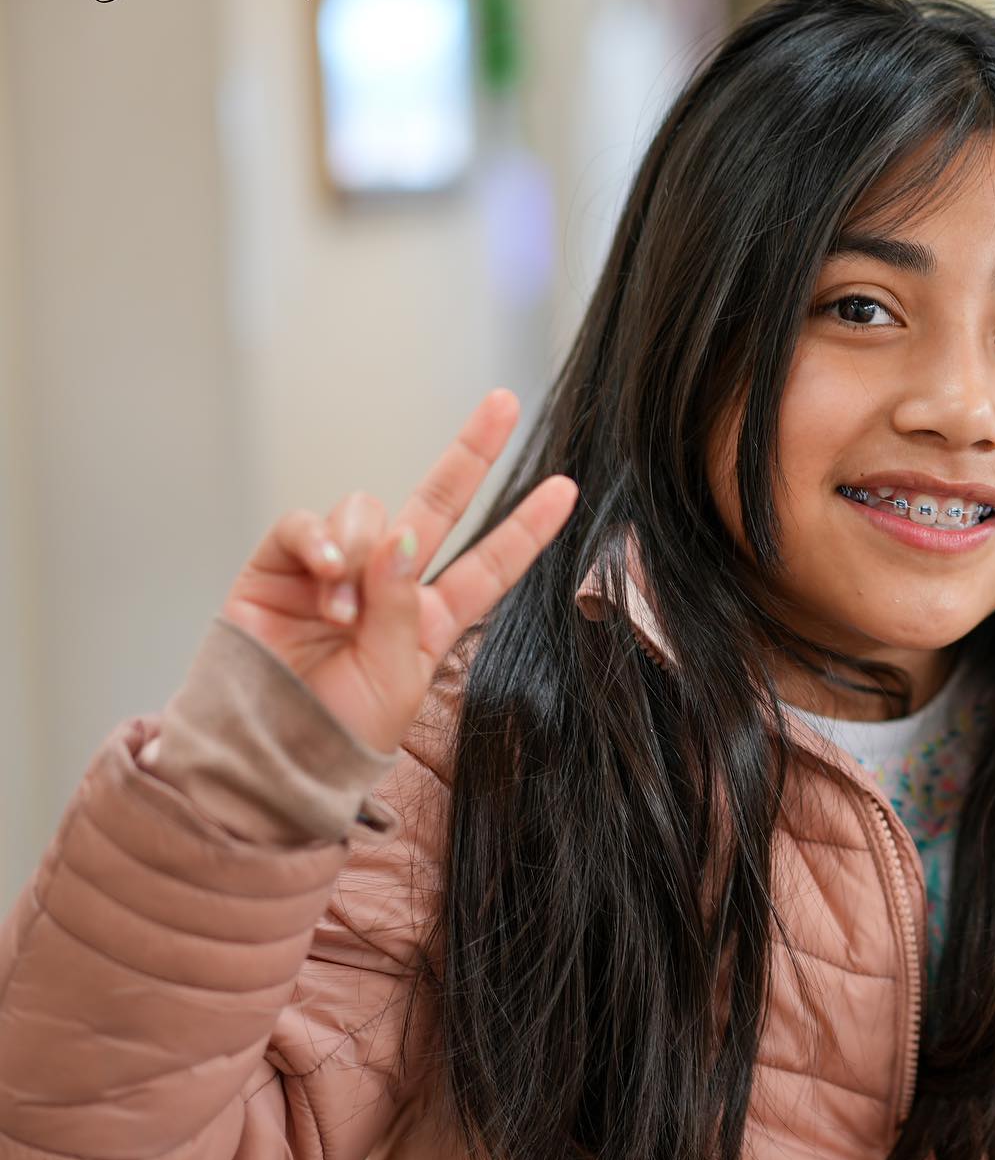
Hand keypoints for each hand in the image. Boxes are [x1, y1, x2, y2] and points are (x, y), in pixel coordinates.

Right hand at [218, 388, 578, 754]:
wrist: (261, 755)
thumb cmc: (336, 730)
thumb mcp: (394, 678)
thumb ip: (402, 607)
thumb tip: (399, 536)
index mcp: (431, 619)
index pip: (489, 564)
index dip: (526, 528)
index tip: (568, 488)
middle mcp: (389, 585)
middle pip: (437, 504)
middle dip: (471, 452)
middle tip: (504, 403)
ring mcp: (335, 570)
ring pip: (366, 509)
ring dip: (361, 546)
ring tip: (343, 606)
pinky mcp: (279, 565)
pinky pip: (305, 524)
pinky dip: (319, 540)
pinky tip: (325, 576)